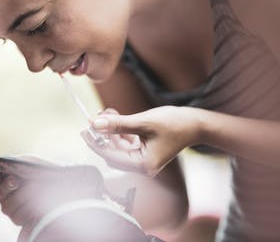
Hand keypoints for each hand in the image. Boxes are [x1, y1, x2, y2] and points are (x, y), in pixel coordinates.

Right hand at [0, 158, 103, 227]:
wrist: (65, 185)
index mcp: (2, 177)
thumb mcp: (31, 161)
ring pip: (6, 206)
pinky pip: (17, 216)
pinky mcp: (21, 218)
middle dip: (6, 187)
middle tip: (16, 181)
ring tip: (32, 190)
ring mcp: (11, 206)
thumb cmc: (45, 170)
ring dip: (19, 197)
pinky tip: (36, 203)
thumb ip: (15, 161)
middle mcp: (4, 193)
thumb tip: (2, 163)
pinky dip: (27, 208)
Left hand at [82, 106, 199, 176]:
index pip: (110, 156)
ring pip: (117, 146)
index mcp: (143, 165)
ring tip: (107, 112)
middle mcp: (142, 167)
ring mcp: (144, 160)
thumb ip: (117, 124)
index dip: (95, 143)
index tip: (84, 130)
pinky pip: (125, 143)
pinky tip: (115, 116)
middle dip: (103, 134)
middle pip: (112, 153)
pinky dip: (119, 131)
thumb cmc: (174, 123)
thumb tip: (94, 123)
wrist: (195, 123)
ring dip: (110, 130)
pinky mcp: (145, 152)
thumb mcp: (142, 122)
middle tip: (94, 117)